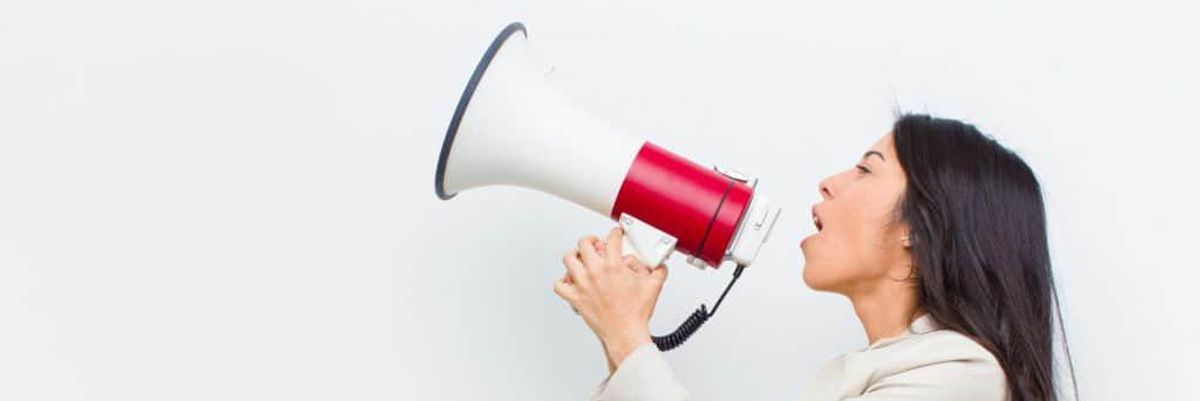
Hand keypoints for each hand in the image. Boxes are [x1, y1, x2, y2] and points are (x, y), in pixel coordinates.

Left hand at [554, 227, 668, 372]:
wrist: (625, 334)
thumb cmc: (635, 314)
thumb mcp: (654, 287)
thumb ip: (658, 271)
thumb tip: (658, 266)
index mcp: (614, 266)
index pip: (612, 238)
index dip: (616, 233)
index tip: (616, 235)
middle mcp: (595, 272)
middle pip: (584, 243)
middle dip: (591, 240)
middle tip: (595, 244)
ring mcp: (583, 284)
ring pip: (568, 259)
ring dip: (574, 256)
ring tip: (580, 258)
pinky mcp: (575, 298)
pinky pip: (559, 285)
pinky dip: (562, 281)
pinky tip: (570, 281)